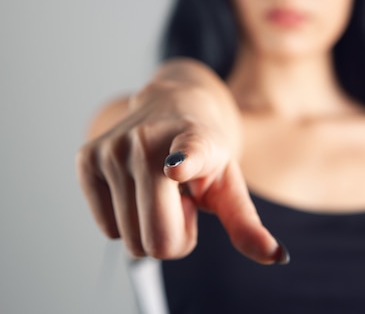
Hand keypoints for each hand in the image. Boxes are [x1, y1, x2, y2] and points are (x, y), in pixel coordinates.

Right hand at [75, 83, 287, 263]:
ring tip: (160, 192)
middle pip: (156, 241)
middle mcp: (146, 141)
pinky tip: (138, 190)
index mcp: (195, 141)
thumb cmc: (204, 153)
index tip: (178, 169)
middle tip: (180, 202)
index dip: (184, 164)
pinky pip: (107, 229)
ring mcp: (111, 149)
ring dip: (150, 227)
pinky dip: (126, 221)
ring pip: (129, 241)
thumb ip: (247, 223)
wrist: (171, 106)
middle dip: (174, 236)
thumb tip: (279, 257)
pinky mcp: (85, 159)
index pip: (187, 154)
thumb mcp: (229, 184)